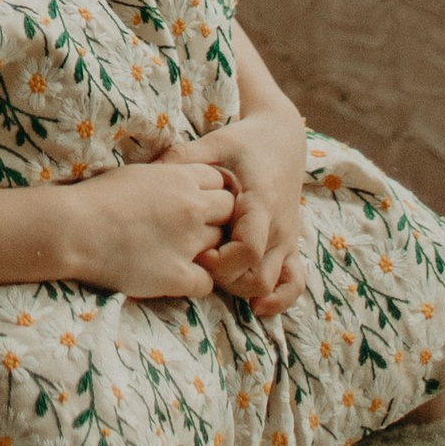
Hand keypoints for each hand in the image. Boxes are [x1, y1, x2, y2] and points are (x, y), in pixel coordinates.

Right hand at [44, 156, 235, 301]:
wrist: (74, 228)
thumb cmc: (95, 197)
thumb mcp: (138, 174)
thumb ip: (167, 179)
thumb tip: (179, 184)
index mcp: (180, 178)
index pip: (220, 181)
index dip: (210, 193)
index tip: (197, 202)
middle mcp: (192, 208)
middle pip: (229, 211)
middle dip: (217, 219)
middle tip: (195, 229)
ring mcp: (189, 243)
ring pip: (222, 246)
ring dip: (209, 250)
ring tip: (181, 253)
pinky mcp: (179, 275)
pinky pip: (208, 282)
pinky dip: (197, 281)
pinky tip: (176, 276)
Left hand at [194, 103, 307, 316]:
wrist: (281, 139)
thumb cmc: (244, 142)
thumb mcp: (215, 142)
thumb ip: (185, 157)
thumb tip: (150, 170)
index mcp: (261, 202)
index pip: (247, 250)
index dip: (221, 262)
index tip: (198, 253)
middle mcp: (279, 226)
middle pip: (256, 276)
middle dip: (225, 279)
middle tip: (200, 263)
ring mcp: (287, 239)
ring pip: (270, 284)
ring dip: (243, 289)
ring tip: (218, 277)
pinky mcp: (290, 245)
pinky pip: (294, 283)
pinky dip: (279, 298)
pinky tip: (256, 306)